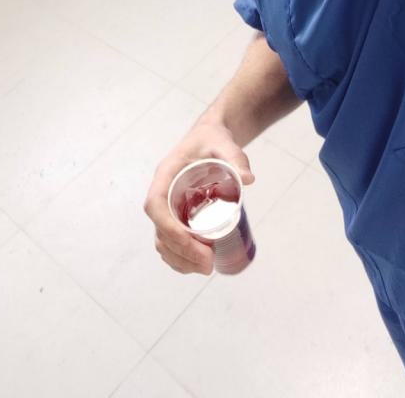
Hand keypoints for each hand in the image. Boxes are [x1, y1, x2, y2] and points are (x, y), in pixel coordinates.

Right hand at [143, 120, 254, 274]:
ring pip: (163, 241)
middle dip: (181, 251)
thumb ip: (235, 157)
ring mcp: (167, 206)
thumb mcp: (224, 143)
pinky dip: (180, 258)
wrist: (210, 136)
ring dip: (180, 260)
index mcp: (166, 174)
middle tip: (209, 263)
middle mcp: (162, 193)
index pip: (155, 205)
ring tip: (207, 267)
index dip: (168, 228)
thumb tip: (248, 179)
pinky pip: (170, 242)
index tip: (190, 242)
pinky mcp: (176, 215)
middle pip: (160, 230)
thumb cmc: (213, 138)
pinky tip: (197, 265)